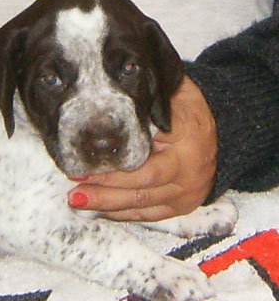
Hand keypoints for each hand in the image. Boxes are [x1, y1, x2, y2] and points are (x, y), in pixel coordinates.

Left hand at [67, 76, 216, 220]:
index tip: (84, 164)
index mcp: (190, 140)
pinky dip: (121, 213)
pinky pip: (147, 215)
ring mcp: (187, 193)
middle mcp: (190, 172)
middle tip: (74, 186)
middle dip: (104, 190)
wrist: (226, 130)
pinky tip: (97, 209)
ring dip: (106, 204)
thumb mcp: (177, 93)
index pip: (145, 162)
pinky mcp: (181, 207)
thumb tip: (117, 85)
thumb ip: (153, 92)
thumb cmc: (188, 109)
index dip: (113, 169)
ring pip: (141, 205)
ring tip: (77, 200)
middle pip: (141, 188)